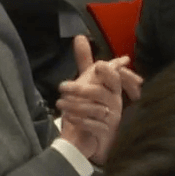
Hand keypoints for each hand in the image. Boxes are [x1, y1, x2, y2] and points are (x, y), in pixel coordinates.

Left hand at [56, 37, 126, 163]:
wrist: (85, 139)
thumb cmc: (89, 107)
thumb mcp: (86, 81)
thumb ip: (85, 61)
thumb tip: (80, 36)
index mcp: (112, 89)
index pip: (115, 77)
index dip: (108, 71)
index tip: (99, 66)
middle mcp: (115, 103)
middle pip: (101, 92)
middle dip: (81, 88)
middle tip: (61, 86)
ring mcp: (112, 119)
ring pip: (95, 108)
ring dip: (75, 105)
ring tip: (59, 103)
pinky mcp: (105, 133)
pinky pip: (93, 124)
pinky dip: (79, 120)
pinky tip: (67, 117)